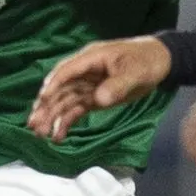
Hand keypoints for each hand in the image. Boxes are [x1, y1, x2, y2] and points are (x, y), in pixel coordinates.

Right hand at [28, 37, 170, 140]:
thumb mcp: (135, 71)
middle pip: (60, 89)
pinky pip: (76, 110)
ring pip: (65, 102)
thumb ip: (117, 85)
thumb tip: (98, 100)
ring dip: (52, 117)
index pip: (66, 71)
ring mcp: (88, 86)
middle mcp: (84, 72)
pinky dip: (66, 122)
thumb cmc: (146, 60)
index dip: (53, 86)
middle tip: (34, 125)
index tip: (41, 101)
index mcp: (90, 59)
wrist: (161, 62)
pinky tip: (58, 136)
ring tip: (40, 134)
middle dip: (46, 107)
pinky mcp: (94, 98)